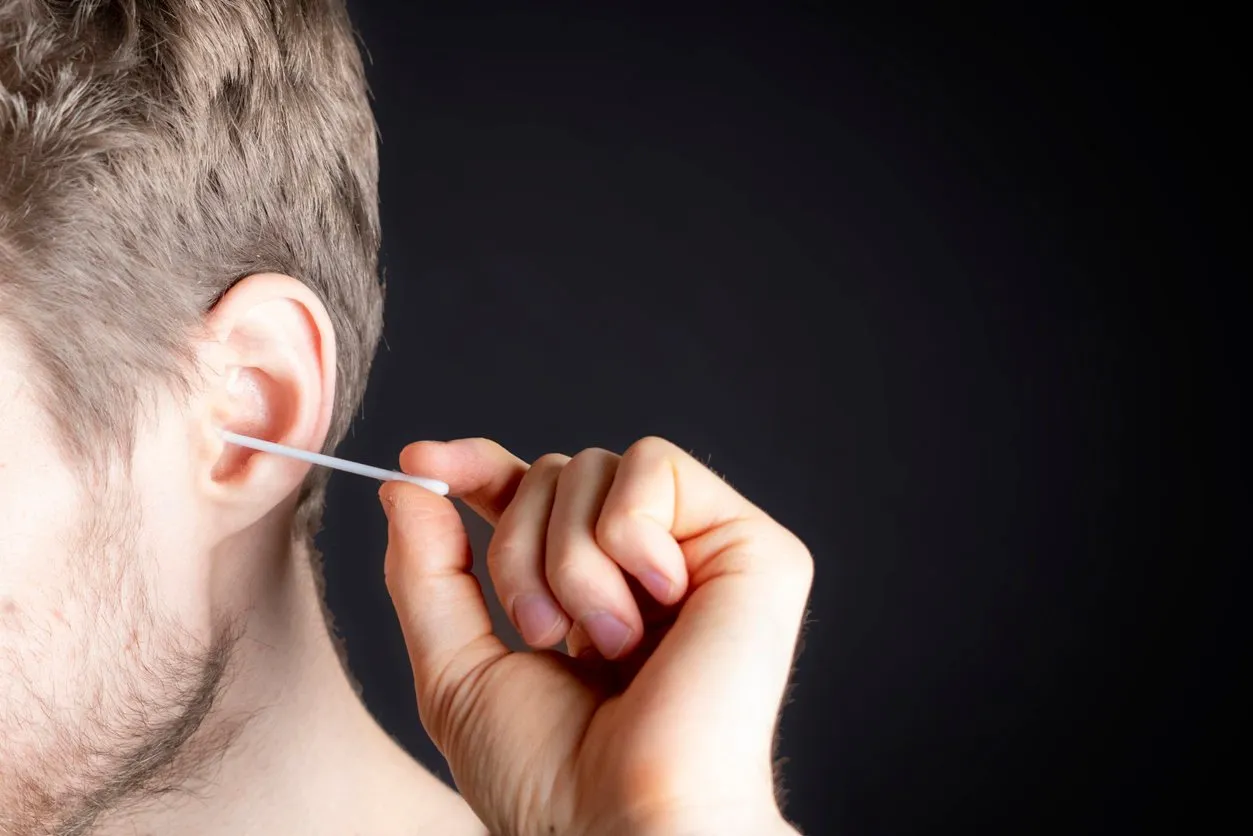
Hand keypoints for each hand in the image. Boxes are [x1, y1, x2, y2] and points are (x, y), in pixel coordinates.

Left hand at [379, 437, 811, 835]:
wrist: (624, 821)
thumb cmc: (549, 778)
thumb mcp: (458, 670)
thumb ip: (428, 572)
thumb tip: (406, 485)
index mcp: (588, 594)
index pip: (531, 495)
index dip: (476, 468)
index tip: (420, 463)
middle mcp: (647, 568)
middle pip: (557, 472)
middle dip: (519, 547)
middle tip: (544, 634)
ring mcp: (702, 555)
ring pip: (597, 466)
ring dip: (571, 558)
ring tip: (607, 641)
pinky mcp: (754, 548)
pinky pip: (655, 466)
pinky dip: (628, 531)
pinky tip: (658, 601)